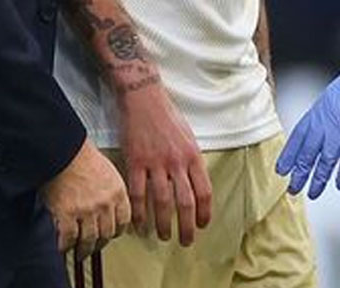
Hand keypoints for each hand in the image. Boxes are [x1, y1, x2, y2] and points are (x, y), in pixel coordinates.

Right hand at [42, 139, 129, 261]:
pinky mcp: (66, 213)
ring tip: (79, 252)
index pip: (123, 220)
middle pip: (107, 234)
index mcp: (117, 191)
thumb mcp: (105, 168)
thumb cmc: (78, 153)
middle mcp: (105, 203)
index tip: (112, 234)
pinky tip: (63, 246)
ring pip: (89, 240)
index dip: (117, 231)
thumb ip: (109, 189)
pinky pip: (68, 238)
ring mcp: (86, 210)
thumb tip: (105, 204)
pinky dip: (65, 246)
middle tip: (94, 246)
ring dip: (84, 249)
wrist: (60, 147)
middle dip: (100, 243)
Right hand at [118, 81, 211, 243]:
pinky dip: (138, 212)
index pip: (204, 192)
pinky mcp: (135, 161)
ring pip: (162, 201)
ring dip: (163, 223)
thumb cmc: (167, 115)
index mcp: (193, 156)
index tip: (202, 225)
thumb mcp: (188, 137)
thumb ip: (191, 161)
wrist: (143, 97)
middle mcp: (177, 162)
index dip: (204, 213)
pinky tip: (139, 223)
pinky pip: (137, 193)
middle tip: (185, 241)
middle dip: (187, 226)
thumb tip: (194, 184)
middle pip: (185, 202)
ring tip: (163, 235)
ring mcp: (155, 162)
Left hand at [276, 39, 339, 197]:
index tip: (282, 167)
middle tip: (291, 187)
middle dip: (299, 170)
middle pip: (309, 149)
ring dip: (318, 177)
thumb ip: (335, 107)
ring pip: (325, 158)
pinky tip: (339, 186)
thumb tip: (334, 119)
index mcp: (322, 106)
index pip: (301, 134)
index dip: (291, 153)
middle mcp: (327, 118)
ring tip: (311, 193)